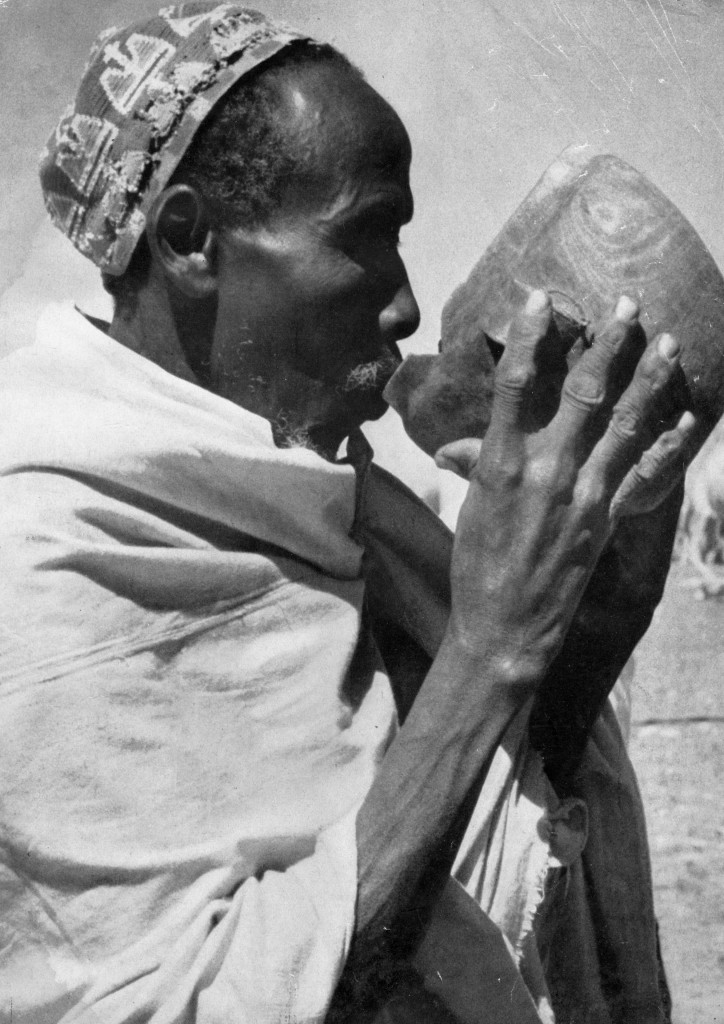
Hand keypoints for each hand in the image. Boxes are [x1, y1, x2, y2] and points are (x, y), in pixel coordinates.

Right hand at [440, 290, 695, 683]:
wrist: (505, 628)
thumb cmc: (476, 569)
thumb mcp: (467, 511)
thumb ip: (472, 468)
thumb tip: (453, 449)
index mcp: (501, 465)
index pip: (515, 385)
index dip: (529, 337)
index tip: (541, 298)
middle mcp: (546, 471)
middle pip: (583, 394)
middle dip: (608, 345)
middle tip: (628, 304)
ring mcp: (583, 495)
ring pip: (624, 425)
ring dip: (650, 381)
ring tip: (670, 343)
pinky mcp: (607, 519)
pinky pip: (646, 474)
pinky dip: (669, 444)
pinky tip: (689, 417)